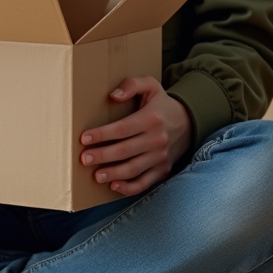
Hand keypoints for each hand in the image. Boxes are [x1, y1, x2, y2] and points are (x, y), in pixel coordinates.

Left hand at [78, 76, 192, 195]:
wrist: (188, 122)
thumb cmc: (161, 103)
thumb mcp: (151, 85)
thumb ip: (132, 85)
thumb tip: (113, 96)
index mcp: (151, 119)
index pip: (122, 129)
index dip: (102, 134)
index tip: (84, 138)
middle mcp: (157, 139)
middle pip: (125, 151)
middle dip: (103, 156)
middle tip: (84, 158)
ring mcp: (160, 157)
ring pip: (133, 169)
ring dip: (113, 174)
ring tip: (96, 175)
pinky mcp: (163, 170)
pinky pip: (145, 183)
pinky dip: (129, 188)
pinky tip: (114, 186)